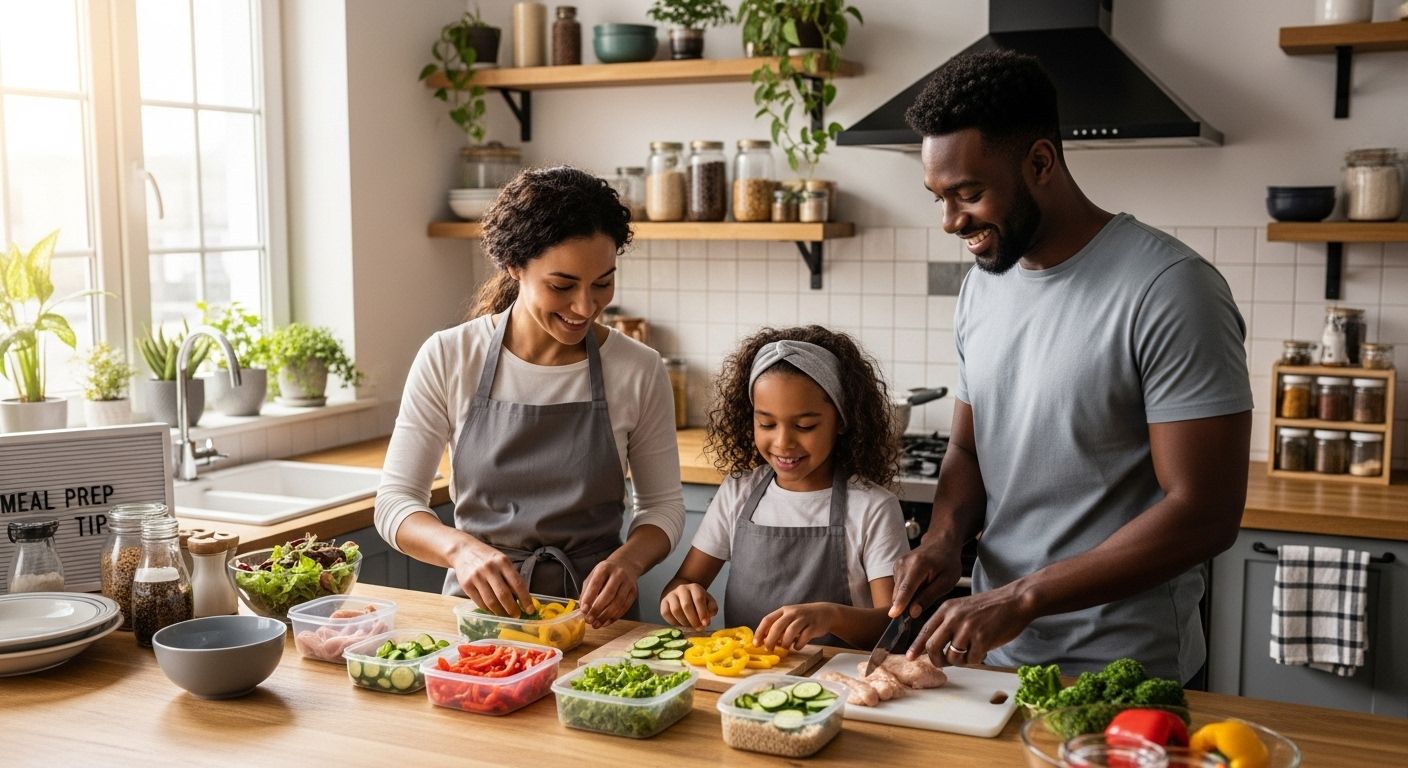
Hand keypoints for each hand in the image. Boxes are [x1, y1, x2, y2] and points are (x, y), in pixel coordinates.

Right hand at [451, 540, 532, 616]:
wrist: (463, 551)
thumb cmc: (487, 558)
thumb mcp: (502, 561)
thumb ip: (511, 577)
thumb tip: (521, 599)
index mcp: (503, 562)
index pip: (517, 584)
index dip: (525, 599)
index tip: (530, 610)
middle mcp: (490, 569)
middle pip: (504, 595)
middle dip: (513, 609)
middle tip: (517, 616)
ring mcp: (477, 577)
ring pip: (491, 602)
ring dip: (501, 613)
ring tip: (506, 615)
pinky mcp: (466, 585)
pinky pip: (480, 603)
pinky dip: (489, 610)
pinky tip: (493, 610)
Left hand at [579, 557, 642, 628]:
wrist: (626, 564)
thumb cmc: (607, 572)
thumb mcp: (594, 575)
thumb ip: (587, 591)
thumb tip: (583, 608)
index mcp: (605, 568)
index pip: (596, 584)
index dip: (589, 598)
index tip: (583, 610)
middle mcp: (618, 574)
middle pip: (608, 594)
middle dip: (597, 609)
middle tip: (589, 620)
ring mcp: (628, 583)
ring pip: (618, 603)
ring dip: (606, 616)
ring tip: (596, 624)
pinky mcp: (634, 592)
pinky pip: (624, 607)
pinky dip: (614, 617)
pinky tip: (606, 622)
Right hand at [660, 583, 716, 630]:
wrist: (681, 593)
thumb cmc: (696, 599)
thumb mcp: (708, 601)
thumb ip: (712, 608)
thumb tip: (707, 620)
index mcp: (694, 587)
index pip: (698, 599)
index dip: (702, 612)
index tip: (705, 624)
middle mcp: (682, 589)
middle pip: (686, 605)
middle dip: (693, 620)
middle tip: (698, 628)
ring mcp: (671, 595)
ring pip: (675, 610)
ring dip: (684, 622)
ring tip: (690, 626)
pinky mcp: (663, 602)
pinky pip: (666, 613)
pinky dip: (673, 622)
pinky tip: (680, 624)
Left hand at [755, 603, 836, 651]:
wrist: (825, 613)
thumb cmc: (803, 618)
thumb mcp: (789, 618)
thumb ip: (778, 627)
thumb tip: (765, 641)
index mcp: (783, 610)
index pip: (767, 620)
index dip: (760, 632)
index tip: (756, 643)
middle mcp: (792, 612)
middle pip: (777, 626)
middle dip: (771, 640)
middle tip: (769, 649)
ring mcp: (803, 618)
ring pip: (790, 631)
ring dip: (785, 642)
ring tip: (785, 648)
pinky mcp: (813, 626)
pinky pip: (804, 637)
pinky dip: (799, 644)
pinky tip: (797, 647)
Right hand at [888, 538, 963, 618]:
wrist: (941, 543)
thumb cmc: (947, 562)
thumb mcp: (946, 582)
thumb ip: (929, 597)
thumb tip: (912, 612)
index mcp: (918, 565)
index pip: (906, 588)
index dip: (900, 603)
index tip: (893, 615)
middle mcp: (903, 564)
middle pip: (899, 593)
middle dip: (906, 605)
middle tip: (923, 603)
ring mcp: (898, 564)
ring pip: (897, 592)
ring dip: (908, 597)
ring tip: (925, 588)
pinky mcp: (895, 567)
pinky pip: (898, 587)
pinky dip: (907, 591)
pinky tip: (919, 584)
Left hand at [906, 583, 1032, 666]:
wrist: (1015, 601)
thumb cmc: (990, 607)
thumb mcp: (962, 608)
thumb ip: (948, 623)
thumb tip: (933, 645)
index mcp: (947, 609)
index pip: (925, 631)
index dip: (916, 647)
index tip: (910, 657)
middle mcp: (954, 618)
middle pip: (932, 647)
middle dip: (936, 660)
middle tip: (943, 663)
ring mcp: (968, 628)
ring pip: (952, 657)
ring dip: (960, 661)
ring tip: (971, 652)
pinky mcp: (982, 639)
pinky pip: (971, 660)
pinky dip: (976, 659)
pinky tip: (983, 650)